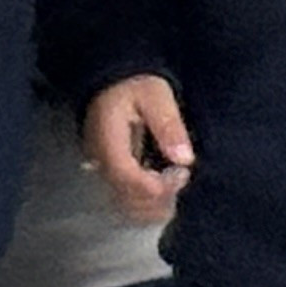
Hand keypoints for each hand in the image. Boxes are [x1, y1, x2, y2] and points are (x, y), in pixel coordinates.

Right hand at [83, 75, 192, 221]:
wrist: (111, 81)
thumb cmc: (134, 85)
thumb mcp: (155, 95)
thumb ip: (168, 125)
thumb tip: (185, 159)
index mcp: (108, 142)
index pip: (128, 178)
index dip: (158, 185)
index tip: (183, 173)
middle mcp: (100, 162)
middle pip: (125, 199)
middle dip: (158, 198)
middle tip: (182, 177)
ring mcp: (103, 171)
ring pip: (125, 205)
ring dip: (154, 203)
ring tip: (176, 182)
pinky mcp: (110, 173)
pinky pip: (126, 198)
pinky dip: (147, 201)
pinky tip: (165, 186)